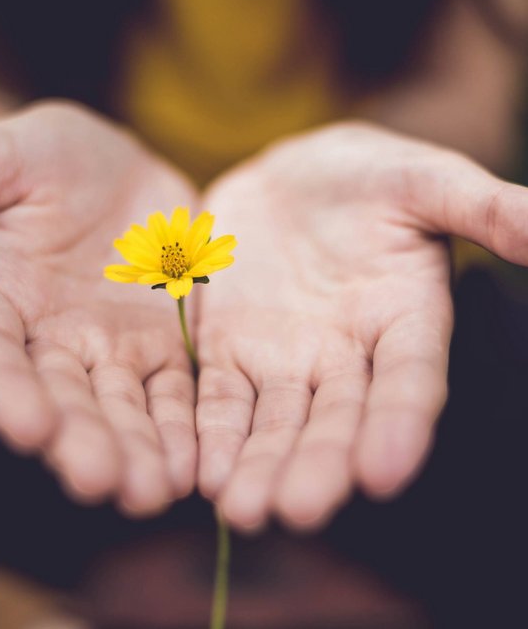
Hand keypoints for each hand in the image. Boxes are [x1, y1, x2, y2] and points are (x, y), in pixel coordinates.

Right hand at [0, 102, 197, 515]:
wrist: (113, 168)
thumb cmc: (42, 158)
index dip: (3, 393)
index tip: (29, 428)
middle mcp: (47, 341)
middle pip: (61, 400)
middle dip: (80, 442)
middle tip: (103, 483)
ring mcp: (108, 349)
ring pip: (121, 409)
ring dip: (137, 451)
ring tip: (155, 491)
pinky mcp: (160, 346)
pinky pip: (173, 392)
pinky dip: (183, 427)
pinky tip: (196, 463)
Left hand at [196, 122, 527, 530]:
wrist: (290, 177)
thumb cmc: (367, 176)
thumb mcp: (425, 180)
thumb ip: (483, 208)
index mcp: (404, 319)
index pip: (408, 382)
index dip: (399, 425)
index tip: (383, 473)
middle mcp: (346, 355)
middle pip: (335, 420)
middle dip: (317, 465)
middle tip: (296, 511)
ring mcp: (285, 357)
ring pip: (274, 422)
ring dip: (259, 465)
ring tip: (242, 511)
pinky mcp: (230, 348)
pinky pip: (221, 397)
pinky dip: (213, 432)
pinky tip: (204, 473)